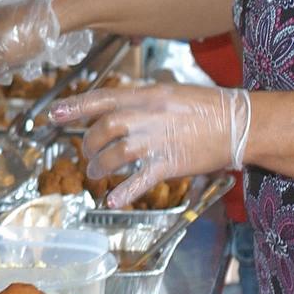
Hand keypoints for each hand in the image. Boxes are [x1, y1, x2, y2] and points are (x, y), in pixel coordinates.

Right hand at [0, 0, 92, 99]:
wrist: (63, 10)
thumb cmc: (32, 31)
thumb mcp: (3, 57)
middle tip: (5, 73)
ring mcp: (11, 11)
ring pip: (4, 39)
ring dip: (12, 56)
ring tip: (26, 66)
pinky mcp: (29, 11)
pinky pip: (20, 32)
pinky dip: (25, 45)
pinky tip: (38, 52)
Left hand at [48, 84, 250, 208]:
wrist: (239, 122)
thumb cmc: (207, 107)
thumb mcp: (170, 92)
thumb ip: (142, 100)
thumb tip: (118, 106)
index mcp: (147, 95)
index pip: (102, 98)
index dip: (75, 106)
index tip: (54, 114)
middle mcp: (148, 115)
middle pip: (105, 128)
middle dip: (89, 143)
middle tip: (86, 153)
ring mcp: (158, 140)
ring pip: (117, 153)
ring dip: (101, 166)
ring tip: (96, 173)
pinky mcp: (171, 163)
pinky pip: (141, 179)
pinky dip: (124, 191)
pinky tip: (113, 200)